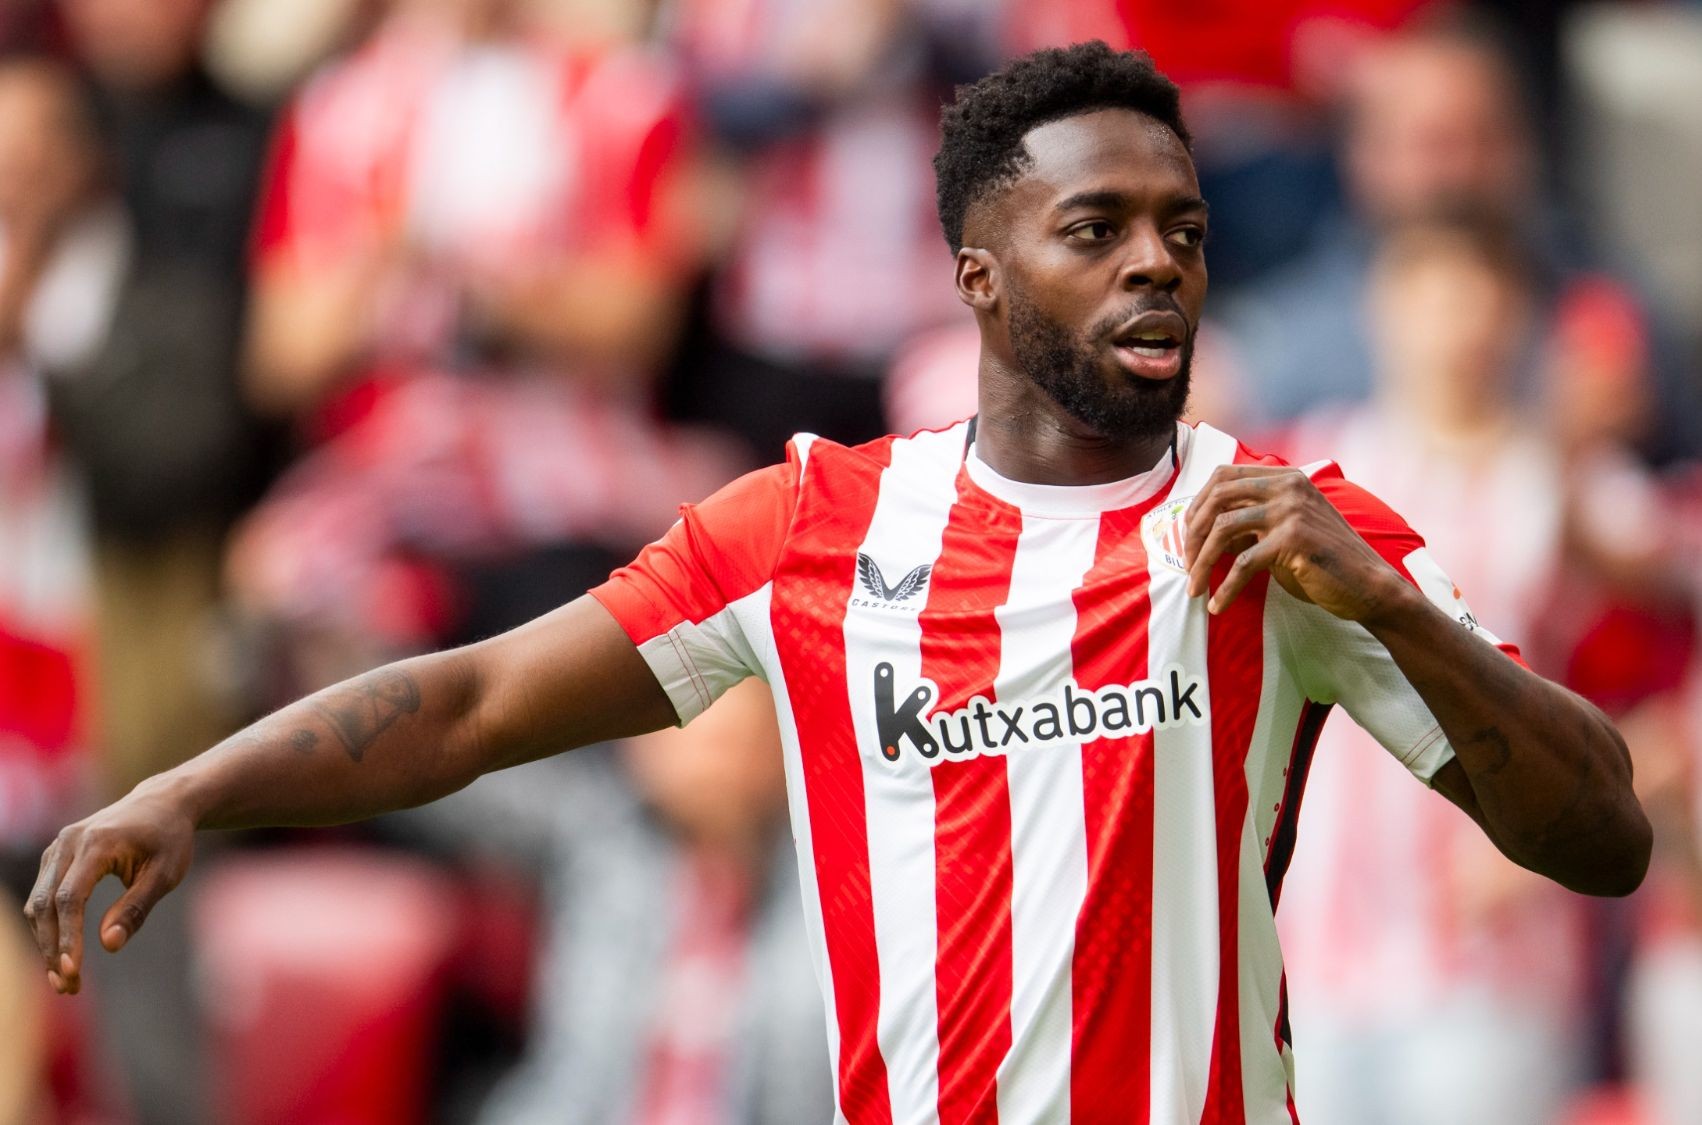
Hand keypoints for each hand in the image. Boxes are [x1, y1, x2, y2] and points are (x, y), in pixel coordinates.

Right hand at [23, 783, 195, 994]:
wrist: (162, 803)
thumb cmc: (169, 839)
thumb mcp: (166, 873)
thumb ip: (137, 908)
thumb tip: (108, 945)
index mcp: (97, 843)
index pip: (71, 898)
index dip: (68, 937)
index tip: (73, 971)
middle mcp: (68, 842)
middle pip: (46, 904)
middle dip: (53, 948)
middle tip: (68, 987)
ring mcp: (57, 847)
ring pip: (38, 903)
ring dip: (47, 943)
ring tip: (67, 980)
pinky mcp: (55, 856)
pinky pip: (43, 896)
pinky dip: (48, 927)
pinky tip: (63, 954)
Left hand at [1182, 464, 1409, 621]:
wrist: (1368, 586)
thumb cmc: (1322, 562)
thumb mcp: (1283, 531)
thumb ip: (1250, 523)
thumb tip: (1202, 533)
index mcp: (1285, 478)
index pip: (1223, 477)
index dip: (1197, 505)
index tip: (1187, 536)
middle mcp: (1287, 486)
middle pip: (1217, 498)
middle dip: (1192, 534)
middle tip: (1185, 564)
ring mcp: (1291, 510)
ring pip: (1223, 529)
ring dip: (1202, 563)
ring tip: (1194, 589)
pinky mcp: (1294, 540)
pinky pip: (1243, 564)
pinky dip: (1225, 588)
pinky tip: (1218, 606)